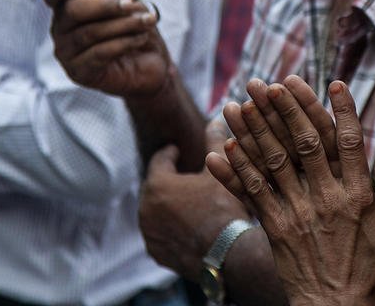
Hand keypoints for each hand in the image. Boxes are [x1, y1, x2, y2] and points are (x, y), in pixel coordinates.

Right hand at [38, 0, 171, 96]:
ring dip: (123, 25)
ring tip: (145, 21)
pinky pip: (99, 53)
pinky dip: (123, 43)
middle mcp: (61, 30)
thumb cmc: (134, 26)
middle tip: (132, 4)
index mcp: (68, 8)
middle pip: (74, 11)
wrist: (151, 62)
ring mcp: (67, 53)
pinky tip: (140, 38)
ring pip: (90, 32)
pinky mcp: (79, 73)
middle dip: (106, 5)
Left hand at [139, 144, 250, 278]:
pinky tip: (185, 225)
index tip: (178, 151)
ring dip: (166, 205)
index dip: (170, 154)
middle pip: (155, 187)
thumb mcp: (222, 171)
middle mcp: (145, 209)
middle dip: (169, 181)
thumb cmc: (224, 210)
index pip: (159, 161)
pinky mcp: (156, 252)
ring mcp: (149, 233)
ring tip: (186, 202)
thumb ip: (215, 142)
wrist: (229, 255)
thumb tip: (216, 119)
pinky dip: (168, 227)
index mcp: (157, 185)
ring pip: (155, 211)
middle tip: (184, 177)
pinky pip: (158, 233)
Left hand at [206, 77, 374, 305]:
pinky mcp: (275, 228)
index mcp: (360, 197)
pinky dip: (236, 169)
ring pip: (274, 161)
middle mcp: (327, 198)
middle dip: (288, 108)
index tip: (334, 82)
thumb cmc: (374, 276)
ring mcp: (298, 212)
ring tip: (240, 101)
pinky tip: (221, 147)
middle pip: (306, 143)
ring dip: (255, 129)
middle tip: (272, 82)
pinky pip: (253, 193)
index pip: (352, 143)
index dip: (342, 111)